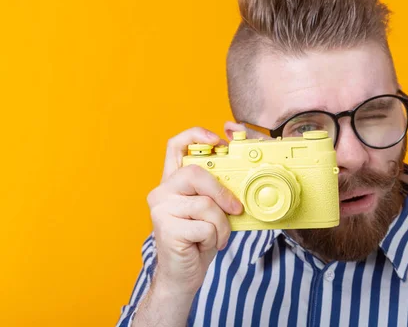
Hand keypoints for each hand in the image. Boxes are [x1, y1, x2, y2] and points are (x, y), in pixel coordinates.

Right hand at [146, 127, 243, 295]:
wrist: (183, 276)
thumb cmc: (200, 239)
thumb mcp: (212, 209)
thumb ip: (219, 188)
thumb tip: (243, 167)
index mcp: (173, 182)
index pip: (176, 145)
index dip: (196, 135)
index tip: (219, 140)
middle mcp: (161, 191)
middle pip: (196, 173)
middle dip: (222, 192)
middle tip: (235, 209)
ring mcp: (161, 209)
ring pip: (206, 204)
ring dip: (221, 225)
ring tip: (216, 236)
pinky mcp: (166, 228)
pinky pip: (205, 226)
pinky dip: (215, 238)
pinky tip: (205, 245)